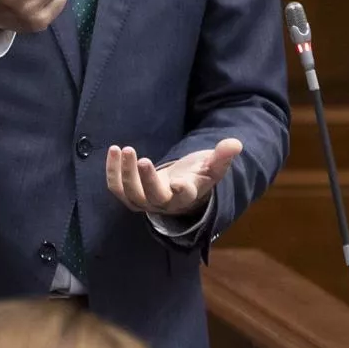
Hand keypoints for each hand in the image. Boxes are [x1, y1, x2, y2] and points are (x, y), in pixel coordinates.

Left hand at [105, 139, 244, 216]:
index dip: (181, 190)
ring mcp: (145, 202)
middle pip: (153, 197)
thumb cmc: (197, 175)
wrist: (179, 190)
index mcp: (187, 196)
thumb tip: (236, 144)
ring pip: (131, 194)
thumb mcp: (212, 166)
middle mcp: (165, 203)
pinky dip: (112, 171)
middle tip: (142, 159)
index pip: (184, 196)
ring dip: (125, 173)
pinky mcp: (130, 196)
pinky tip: (114, 151)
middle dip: (146, 180)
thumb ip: (222, 156)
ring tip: (125, 149)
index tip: (179, 182)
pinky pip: (117, 189)